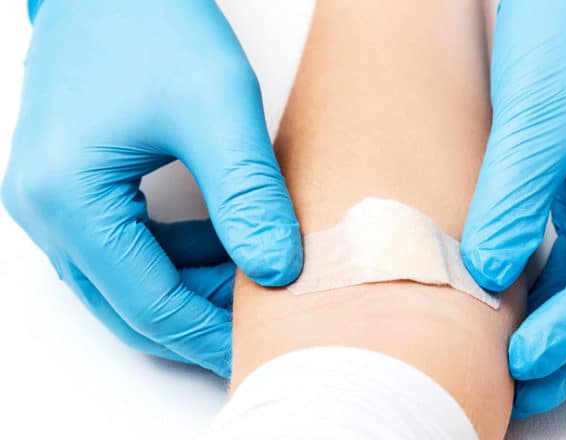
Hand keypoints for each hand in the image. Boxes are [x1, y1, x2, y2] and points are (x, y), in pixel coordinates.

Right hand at [2, 0, 301, 376]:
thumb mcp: (216, 108)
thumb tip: (278, 270)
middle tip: (264, 324)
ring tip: (253, 276)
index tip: (264, 343)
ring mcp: (50, 200)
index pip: (146, 301)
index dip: (209, 331)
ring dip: (189, 288)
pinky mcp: (71, 185)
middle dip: (199, 319)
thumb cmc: (151, 23)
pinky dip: (173, 257)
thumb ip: (248, 196)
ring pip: (125, 281)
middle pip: (129, 303)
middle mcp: (43, 210)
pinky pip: (122, 247)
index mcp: (66, 199)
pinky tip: (222, 245)